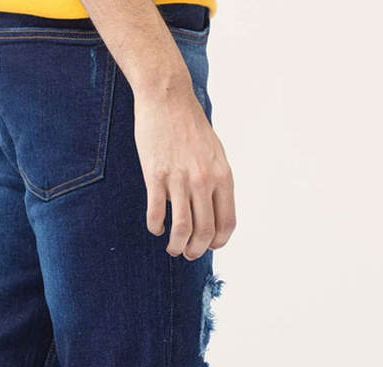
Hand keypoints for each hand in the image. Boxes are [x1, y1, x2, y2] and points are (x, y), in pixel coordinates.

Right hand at [134, 78, 235, 257]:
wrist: (167, 97)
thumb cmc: (190, 126)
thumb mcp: (214, 153)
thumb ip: (215, 182)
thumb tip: (210, 211)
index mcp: (222, 175)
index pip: (227, 222)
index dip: (218, 242)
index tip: (208, 246)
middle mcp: (204, 179)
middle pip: (204, 231)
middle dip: (195, 251)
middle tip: (186, 253)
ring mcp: (179, 178)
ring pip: (182, 229)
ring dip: (176, 246)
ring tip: (172, 248)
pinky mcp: (155, 175)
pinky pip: (156, 213)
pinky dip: (155, 227)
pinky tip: (156, 227)